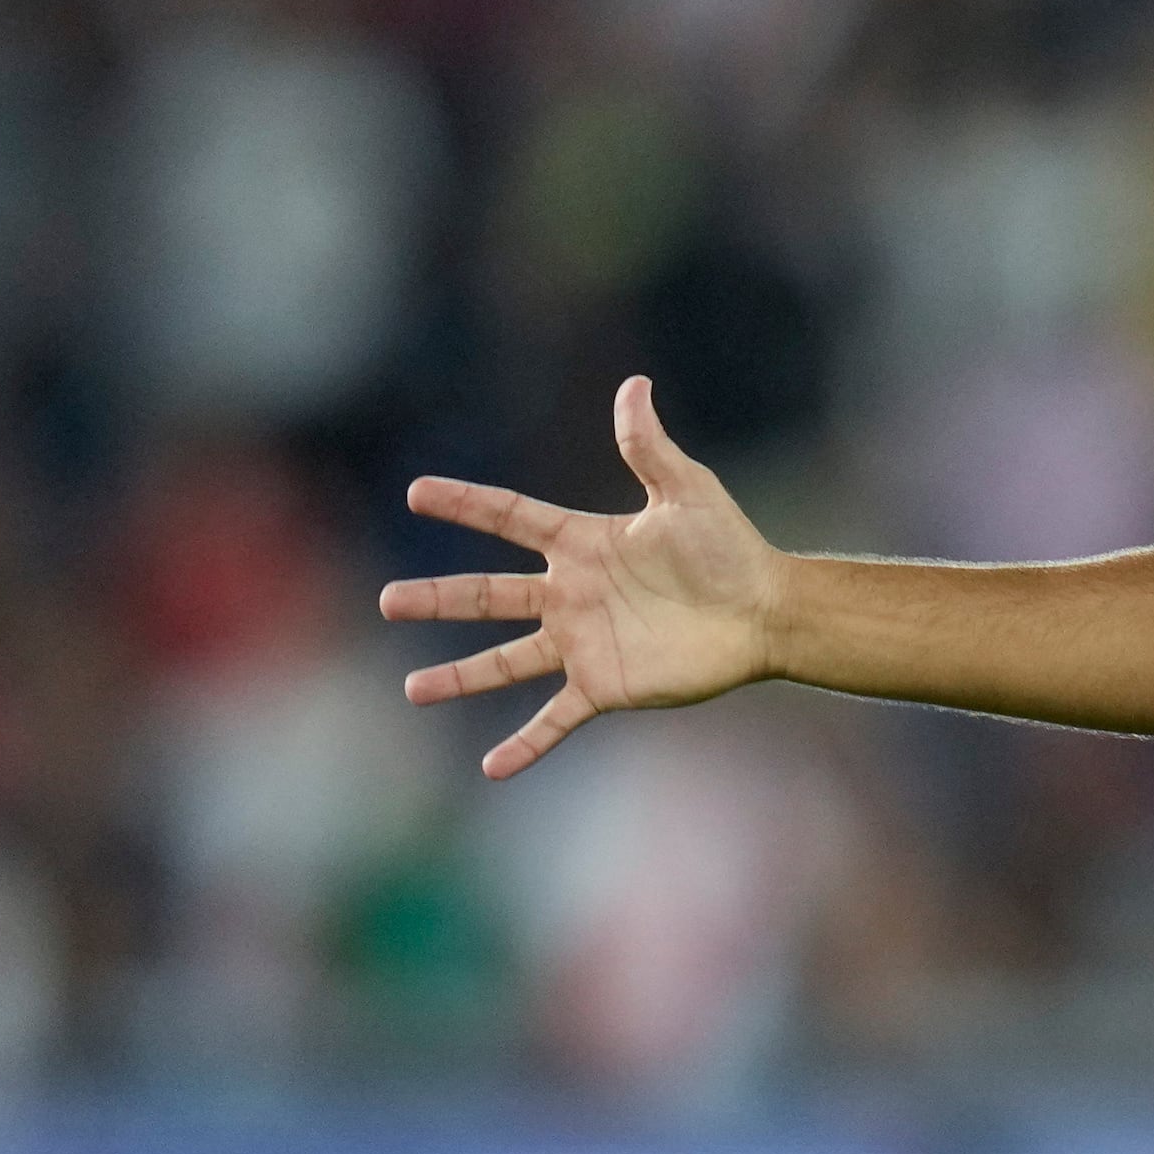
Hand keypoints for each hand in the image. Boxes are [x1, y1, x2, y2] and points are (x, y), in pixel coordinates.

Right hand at [380, 378, 780, 777]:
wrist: (766, 610)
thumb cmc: (730, 547)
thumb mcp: (686, 491)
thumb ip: (648, 446)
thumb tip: (634, 384)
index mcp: (582, 544)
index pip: (512, 518)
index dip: (468, 504)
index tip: (418, 492)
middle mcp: (571, 595)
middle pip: (489, 596)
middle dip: (439, 599)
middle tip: (387, 603)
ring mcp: (584, 643)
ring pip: (506, 662)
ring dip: (461, 677)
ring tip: (414, 690)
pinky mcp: (606, 685)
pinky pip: (556, 718)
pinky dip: (526, 744)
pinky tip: (491, 769)